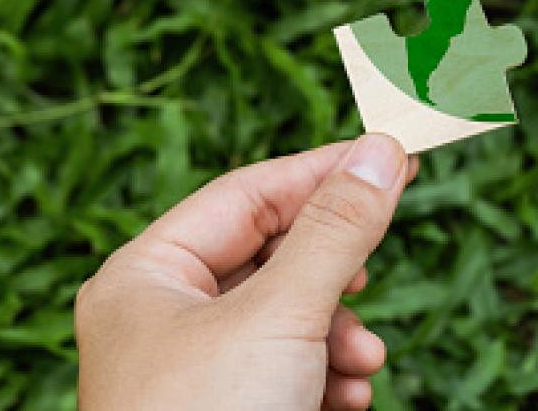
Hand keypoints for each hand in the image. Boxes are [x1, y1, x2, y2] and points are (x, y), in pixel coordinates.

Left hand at [75, 135, 416, 409]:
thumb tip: (379, 150)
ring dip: (337, 335)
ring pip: (284, 318)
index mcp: (146, 277)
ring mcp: (190, 372)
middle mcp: (161, 318)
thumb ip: (336, 228)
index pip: (248, 194)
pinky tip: (347, 397)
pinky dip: (324, 376)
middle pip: (269, 257)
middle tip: (375, 269)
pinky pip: (284, 368)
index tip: (391, 157)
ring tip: (364, 362)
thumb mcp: (282, 315)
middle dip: (333, 273)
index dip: (322, 172)